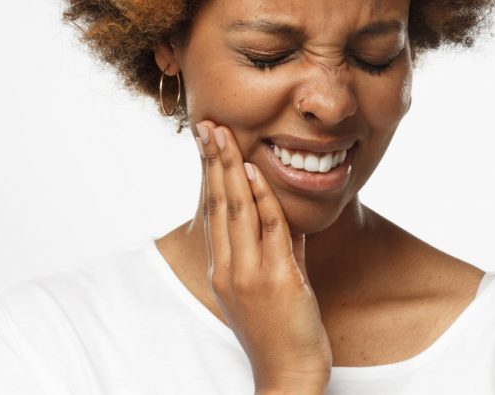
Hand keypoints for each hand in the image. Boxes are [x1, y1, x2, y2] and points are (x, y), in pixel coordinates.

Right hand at [194, 121, 331, 393]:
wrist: (289, 376)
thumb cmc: (282, 332)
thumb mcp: (273, 282)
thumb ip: (278, 246)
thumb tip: (281, 212)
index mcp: (223, 269)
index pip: (212, 211)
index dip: (208, 174)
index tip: (205, 142)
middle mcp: (229, 269)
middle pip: (218, 204)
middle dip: (212, 161)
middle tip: (206, 126)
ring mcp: (250, 274)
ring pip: (237, 210)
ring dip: (230, 169)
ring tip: (223, 136)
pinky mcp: (276, 279)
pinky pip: (269, 230)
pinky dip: (261, 198)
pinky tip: (254, 171)